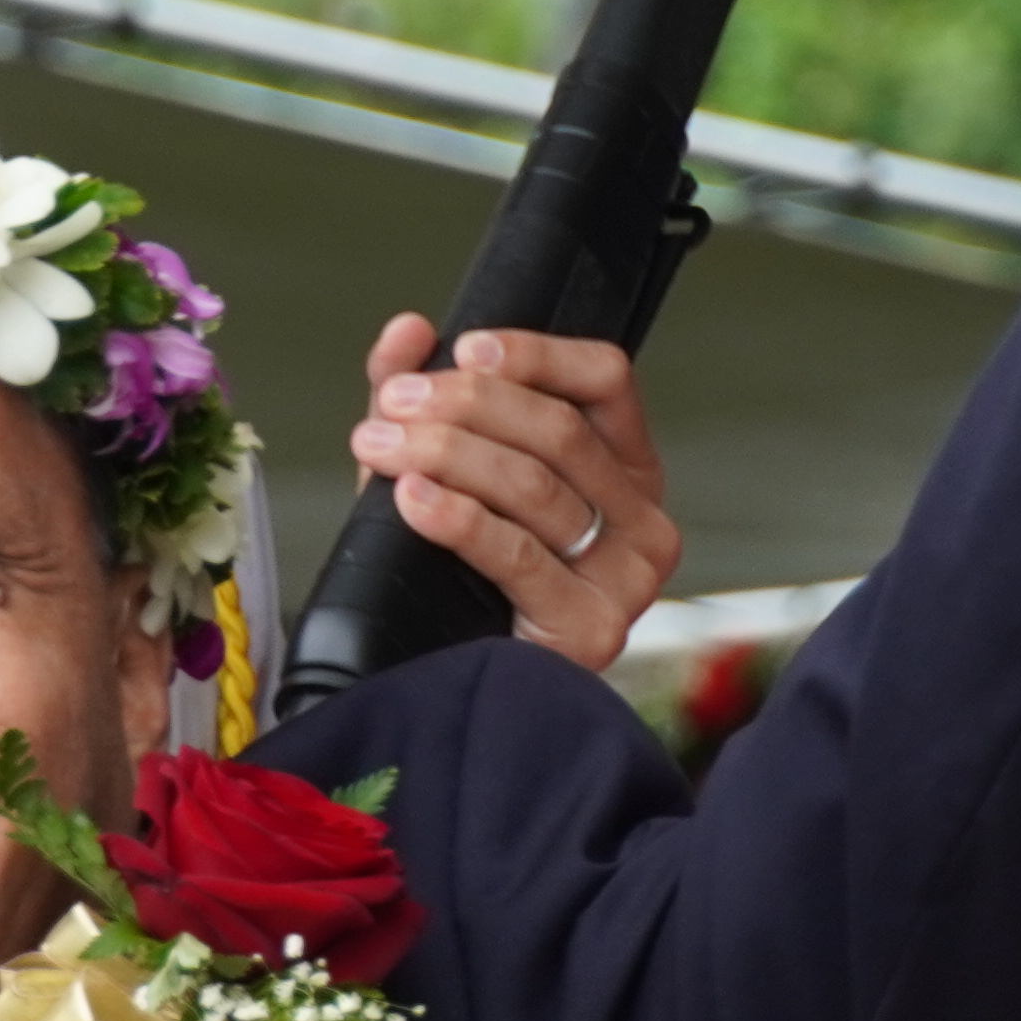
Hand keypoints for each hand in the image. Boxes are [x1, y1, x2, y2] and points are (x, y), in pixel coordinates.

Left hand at [346, 321, 679, 664]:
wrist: (464, 691)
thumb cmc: (464, 584)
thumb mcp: (441, 475)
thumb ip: (424, 402)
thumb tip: (405, 330)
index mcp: (624, 467)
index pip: (605, 380)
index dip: (536, 355)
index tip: (466, 349)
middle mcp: (641, 517)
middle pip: (558, 430)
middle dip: (464, 405)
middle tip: (395, 403)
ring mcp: (626, 577)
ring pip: (533, 485)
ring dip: (445, 454)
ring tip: (380, 444)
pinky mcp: (592, 627)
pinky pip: (516, 554)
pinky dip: (457, 518)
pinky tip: (410, 500)